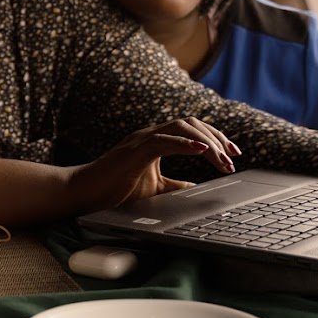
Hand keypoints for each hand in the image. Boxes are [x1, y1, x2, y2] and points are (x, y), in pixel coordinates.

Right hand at [70, 117, 240, 209]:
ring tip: (222, 159)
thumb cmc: (114, 190)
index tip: (233, 154)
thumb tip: (194, 187)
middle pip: (191, 124)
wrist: (84, 193)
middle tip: (233, 158)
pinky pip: (164, 140)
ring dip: (206, 142)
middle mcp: (150, 135)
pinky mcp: (135, 150)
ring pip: (181, 127)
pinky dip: (185, 143)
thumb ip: (174, 185)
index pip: (192, 130)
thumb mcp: (154, 188)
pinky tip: (202, 151)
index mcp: (156, 141)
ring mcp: (142, 139)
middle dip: (216, 139)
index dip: (215, 139)